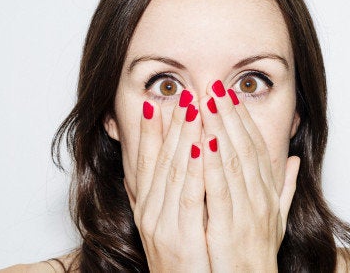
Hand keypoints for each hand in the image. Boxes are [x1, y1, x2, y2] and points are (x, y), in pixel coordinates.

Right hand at [133, 91, 209, 271]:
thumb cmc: (183, 263)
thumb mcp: (171, 227)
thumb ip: (176, 198)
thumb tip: (183, 170)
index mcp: (148, 207)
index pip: (147, 162)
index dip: (152, 132)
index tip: (160, 103)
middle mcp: (149, 211)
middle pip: (161, 159)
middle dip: (173, 124)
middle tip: (184, 94)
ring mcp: (161, 223)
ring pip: (173, 171)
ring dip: (184, 136)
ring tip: (194, 107)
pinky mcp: (179, 236)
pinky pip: (188, 196)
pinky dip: (194, 168)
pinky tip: (202, 145)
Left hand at [198, 80, 300, 271]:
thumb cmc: (261, 254)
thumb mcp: (278, 218)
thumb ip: (285, 188)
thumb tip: (294, 160)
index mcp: (267, 192)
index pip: (255, 148)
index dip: (243, 119)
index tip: (230, 95)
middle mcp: (259, 197)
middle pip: (244, 147)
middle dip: (229, 114)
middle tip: (215, 86)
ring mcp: (246, 211)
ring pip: (232, 162)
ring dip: (218, 129)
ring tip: (206, 102)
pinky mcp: (228, 227)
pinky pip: (218, 191)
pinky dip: (211, 165)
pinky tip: (201, 142)